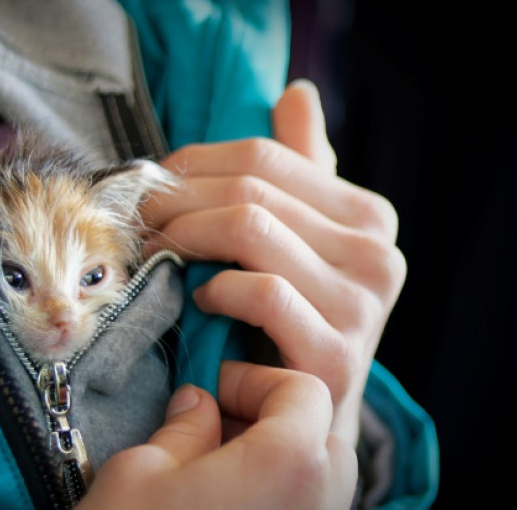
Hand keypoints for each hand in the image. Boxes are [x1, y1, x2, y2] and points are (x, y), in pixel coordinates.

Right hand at [78, 361, 356, 509]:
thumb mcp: (140, 473)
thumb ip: (183, 426)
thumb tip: (199, 404)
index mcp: (289, 463)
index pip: (305, 390)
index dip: (256, 380)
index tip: (213, 389)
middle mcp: (321, 503)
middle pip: (323, 433)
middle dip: (274, 418)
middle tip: (216, 427)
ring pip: (321, 479)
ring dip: (279, 460)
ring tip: (216, 472)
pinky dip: (279, 499)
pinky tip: (227, 508)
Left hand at [142, 79, 405, 446]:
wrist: (306, 422)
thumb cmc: (290, 325)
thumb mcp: (299, 241)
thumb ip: (301, 170)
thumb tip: (298, 94)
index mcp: (370, 218)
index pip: (266, 156)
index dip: (193, 164)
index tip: (153, 189)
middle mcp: (378, 256)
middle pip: (251, 190)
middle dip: (176, 199)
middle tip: (138, 222)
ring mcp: (363, 307)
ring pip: (250, 229)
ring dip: (183, 238)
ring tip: (158, 256)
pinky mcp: (337, 358)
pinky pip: (260, 292)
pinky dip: (214, 290)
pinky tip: (201, 300)